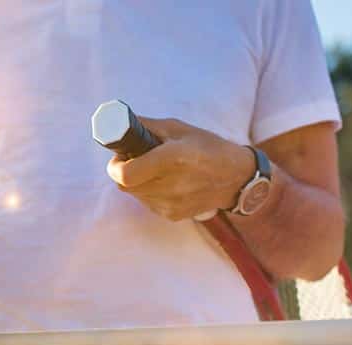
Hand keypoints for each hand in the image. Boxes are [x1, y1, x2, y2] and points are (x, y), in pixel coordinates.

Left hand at [106, 117, 254, 220]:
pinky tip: (168, 183)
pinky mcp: (172, 215)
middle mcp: (170, 185)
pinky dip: (150, 192)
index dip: (115, 165)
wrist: (236, 178)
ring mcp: (171, 204)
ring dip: (138, 182)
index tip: (120, 156)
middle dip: (125, 171)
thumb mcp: (179, 129)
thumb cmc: (207, 148)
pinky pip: (148, 203)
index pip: (125, 174)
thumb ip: (147, 127)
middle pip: (125, 184)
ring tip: (158, 170)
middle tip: (137, 159)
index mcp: (172, 159)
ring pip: (135, 194)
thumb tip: (118, 121)